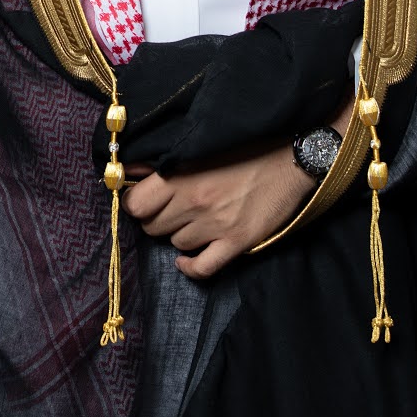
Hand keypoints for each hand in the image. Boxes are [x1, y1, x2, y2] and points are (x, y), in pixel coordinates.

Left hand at [123, 145, 316, 277]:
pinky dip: (190, 267)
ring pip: (176, 244)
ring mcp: (215, 224)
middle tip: (170, 210)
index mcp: (180, 175)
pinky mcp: (237, 242)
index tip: (143, 200)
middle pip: (152, 226)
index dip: (135, 203)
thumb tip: (126, 170)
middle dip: (156, 219)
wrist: (290, 159)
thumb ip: (158, 162)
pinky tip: (187, 260)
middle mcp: (194, 202)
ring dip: (179, 235)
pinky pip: (202, 268)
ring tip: (192, 222)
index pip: (135, 204)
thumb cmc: (243, 148)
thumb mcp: (197, 148)